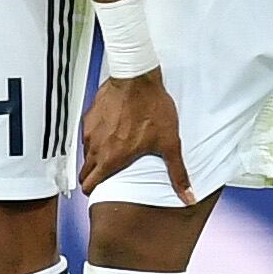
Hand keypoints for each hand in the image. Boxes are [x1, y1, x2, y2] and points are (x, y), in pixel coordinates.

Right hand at [79, 72, 192, 205]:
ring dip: (95, 156)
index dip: (94, 190)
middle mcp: (96, 147)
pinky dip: (96, 137)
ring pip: (86, 153)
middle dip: (93, 176)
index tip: (100, 191)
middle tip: (106, 175)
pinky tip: (110, 131)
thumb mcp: (169, 143)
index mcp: (111, 159)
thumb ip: (177, 173)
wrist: (137, 77)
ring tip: (112, 151)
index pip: (90, 185)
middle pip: (84, 172)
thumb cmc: (151, 107)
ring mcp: (90, 130)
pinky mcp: (90, 115)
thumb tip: (188, 196)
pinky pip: (88, 134)